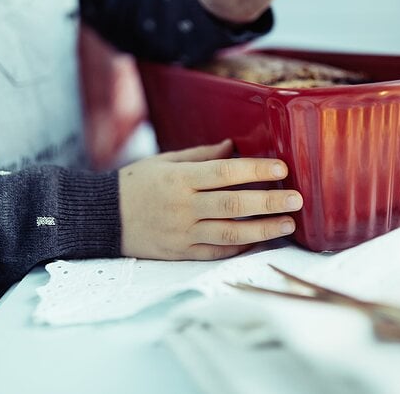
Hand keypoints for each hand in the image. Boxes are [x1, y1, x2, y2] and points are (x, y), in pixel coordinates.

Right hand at [118, 139, 302, 259]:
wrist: (102, 218)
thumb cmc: (134, 184)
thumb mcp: (164, 161)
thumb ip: (200, 155)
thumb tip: (234, 147)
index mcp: (179, 179)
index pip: (225, 173)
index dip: (256, 171)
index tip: (282, 168)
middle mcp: (182, 207)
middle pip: (233, 205)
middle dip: (269, 202)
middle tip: (297, 198)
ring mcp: (182, 233)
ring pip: (230, 233)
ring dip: (263, 229)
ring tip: (288, 223)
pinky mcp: (181, 253)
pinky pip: (217, 251)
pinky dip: (241, 246)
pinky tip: (261, 239)